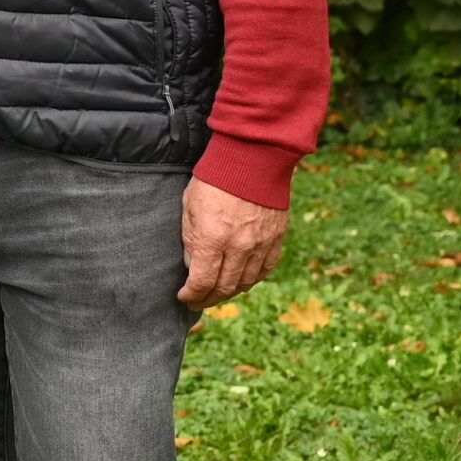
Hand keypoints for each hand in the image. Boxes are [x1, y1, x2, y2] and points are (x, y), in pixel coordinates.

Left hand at [178, 178, 288, 308]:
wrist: (251, 159)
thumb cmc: (214, 179)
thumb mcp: (189, 207)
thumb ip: (191, 239)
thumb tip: (192, 266)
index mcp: (213, 238)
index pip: (202, 281)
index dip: (192, 294)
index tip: (183, 296)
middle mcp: (239, 247)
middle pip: (224, 287)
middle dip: (208, 299)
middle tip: (198, 301)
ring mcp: (261, 245)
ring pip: (246, 282)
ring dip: (229, 292)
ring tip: (217, 294)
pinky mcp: (276, 239)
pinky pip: (265, 269)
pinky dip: (252, 280)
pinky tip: (242, 281)